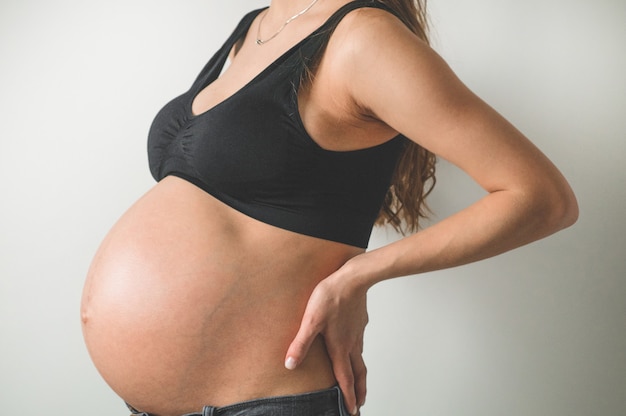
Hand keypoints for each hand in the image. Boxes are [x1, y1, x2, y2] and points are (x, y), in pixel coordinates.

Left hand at [285, 265, 368, 414]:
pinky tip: (353, 348)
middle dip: (359, 391)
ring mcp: (357, 332)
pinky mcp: (359, 322)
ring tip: (358, 381)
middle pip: (358, 373)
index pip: (345, 378)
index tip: (352, 410)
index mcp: (340, 347)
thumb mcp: (310, 320)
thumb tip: (290, 365)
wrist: (352, 278)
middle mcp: (351, 343)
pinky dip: (358, 355)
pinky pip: (360, 343)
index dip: (348, 396)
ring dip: (360, 374)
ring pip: (360, 359)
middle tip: (360, 404)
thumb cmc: (331, 296)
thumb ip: (301, 343)